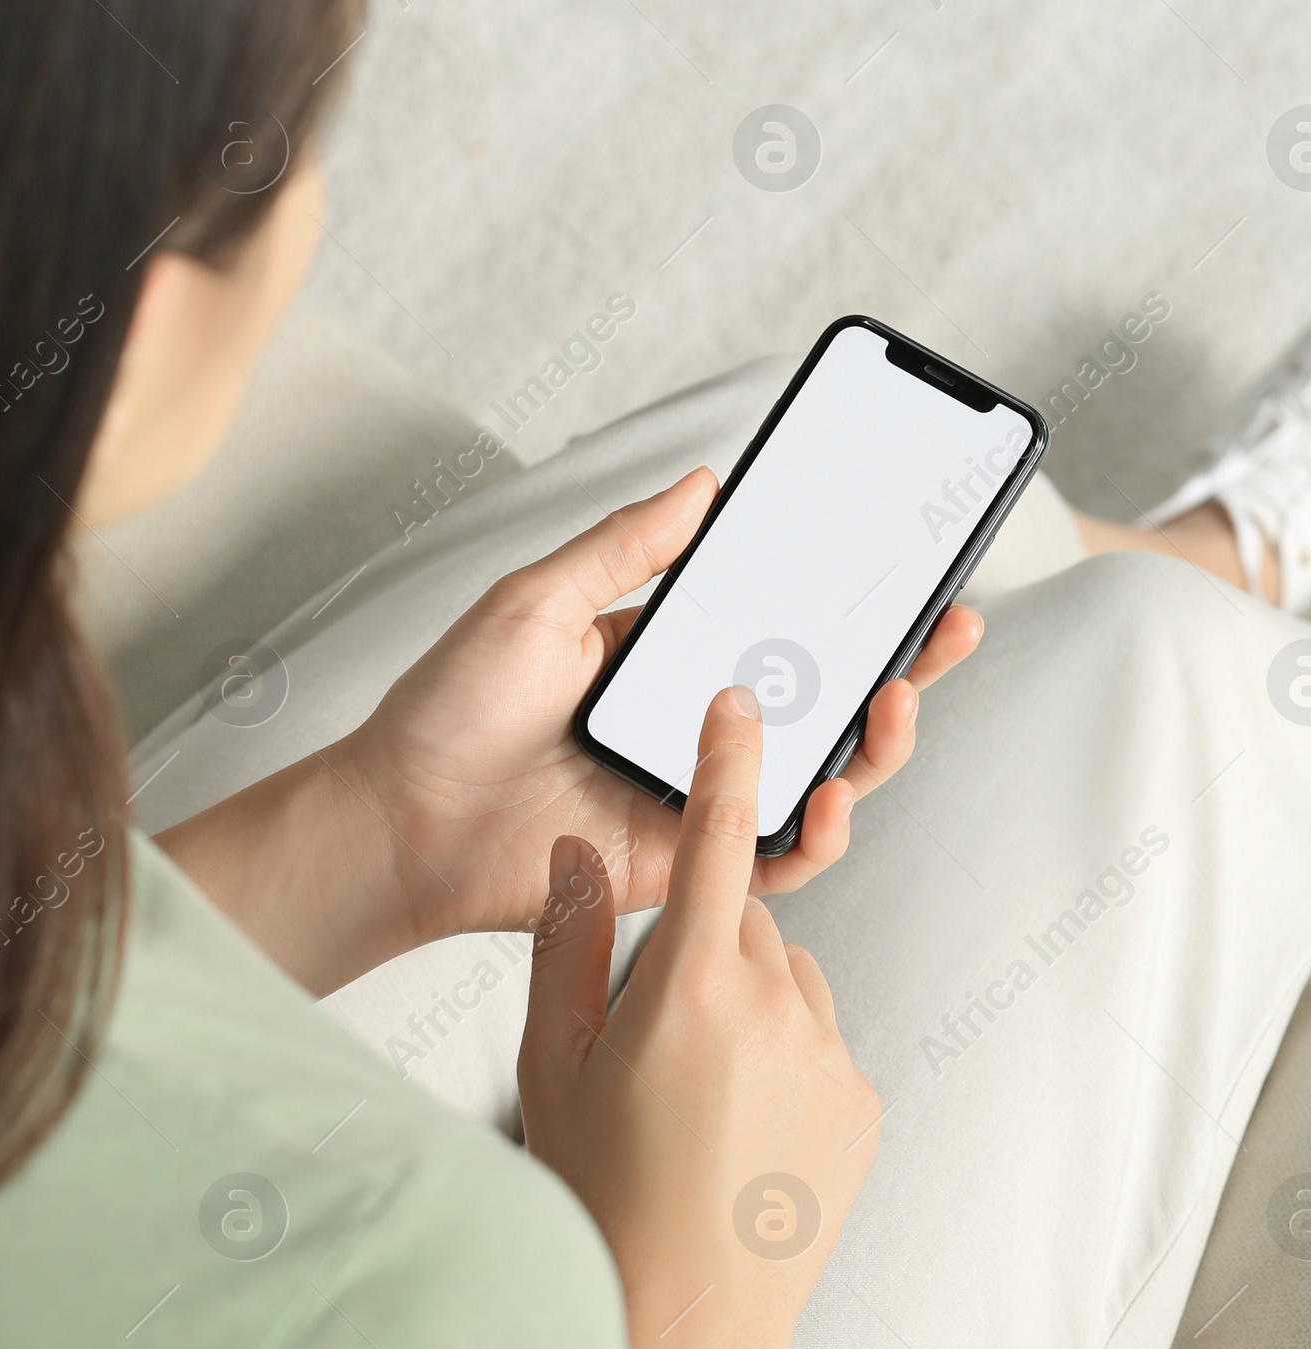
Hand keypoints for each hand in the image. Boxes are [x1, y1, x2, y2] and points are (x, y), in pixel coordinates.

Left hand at [344, 468, 980, 946]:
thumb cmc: (450, 711)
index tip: (903, 563)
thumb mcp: (538, 602)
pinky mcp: (686, 862)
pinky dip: (818, 831)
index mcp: (665, 656)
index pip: (778, 621)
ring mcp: (697, 794)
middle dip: (900, 665)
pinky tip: (833, 793)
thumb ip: (625, 547)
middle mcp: (694, 724)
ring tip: (897, 702)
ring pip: (820, 775)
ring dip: (877, 743)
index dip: (847, 599)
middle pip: (822, 698)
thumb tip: (703, 486)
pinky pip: (774, 855)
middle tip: (948, 627)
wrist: (401, 822)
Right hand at [518, 687, 879, 1348]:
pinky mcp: (862, 1105)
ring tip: (692, 1097)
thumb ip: (565, 944)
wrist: (681, 1325)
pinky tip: (736, 1130)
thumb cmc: (598, 1195)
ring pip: (784, 982)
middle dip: (702, 947)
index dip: (728, 760)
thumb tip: (576, 858)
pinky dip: (783, 1060)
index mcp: (689, 984)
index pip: (717, 838)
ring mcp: (830, 1057)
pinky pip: (818, 1043)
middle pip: (744, 920)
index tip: (742, 703)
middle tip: (652, 1033)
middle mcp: (776, 1006)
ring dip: (745, 1005)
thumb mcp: (549, 1061)